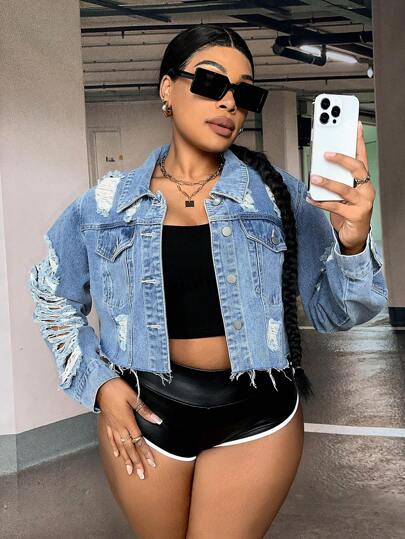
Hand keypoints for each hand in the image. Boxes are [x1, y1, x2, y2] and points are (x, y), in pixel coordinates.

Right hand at [96, 378, 162, 478]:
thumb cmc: (117, 389)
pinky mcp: (107, 423)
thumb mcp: (133, 397)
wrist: (99, 385)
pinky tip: (117, 455)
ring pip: (120, 447)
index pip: (139, 442)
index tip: (151, 464)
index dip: (146, 453)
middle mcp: (120, 427)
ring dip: (126, 459)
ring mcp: (112, 426)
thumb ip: (144, 410)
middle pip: (130, 448)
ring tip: (130, 471)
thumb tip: (157, 420)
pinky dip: (114, 447)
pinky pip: (111, 439)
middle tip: (141, 475)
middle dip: (136, 462)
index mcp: (128, 422)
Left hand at [307, 121, 375, 253]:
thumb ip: (336, 180)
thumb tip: (319, 168)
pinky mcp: (355, 215)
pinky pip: (335, 207)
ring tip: (314, 177)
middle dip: (342, 159)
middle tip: (327, 154)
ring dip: (328, 182)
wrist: (355, 235)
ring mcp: (362, 203)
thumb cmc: (349, 212)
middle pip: (357, 169)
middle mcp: (366, 190)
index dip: (359, 142)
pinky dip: (321, 202)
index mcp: (364, 182)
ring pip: (345, 189)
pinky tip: (311, 198)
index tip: (356, 127)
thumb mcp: (343, 193)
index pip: (362, 157)